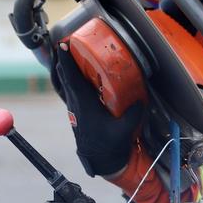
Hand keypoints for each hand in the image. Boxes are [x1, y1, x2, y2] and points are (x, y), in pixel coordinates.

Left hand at [55, 44, 143, 175]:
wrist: (101, 161)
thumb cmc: (111, 145)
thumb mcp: (125, 129)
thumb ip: (133, 113)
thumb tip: (141, 100)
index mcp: (85, 105)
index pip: (72, 78)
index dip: (66, 61)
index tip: (62, 45)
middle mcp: (76, 104)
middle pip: (64, 77)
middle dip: (62, 59)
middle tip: (63, 42)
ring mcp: (74, 108)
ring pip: (65, 84)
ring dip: (64, 69)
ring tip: (66, 54)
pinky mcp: (77, 112)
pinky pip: (70, 90)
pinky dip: (70, 79)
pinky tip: (75, 75)